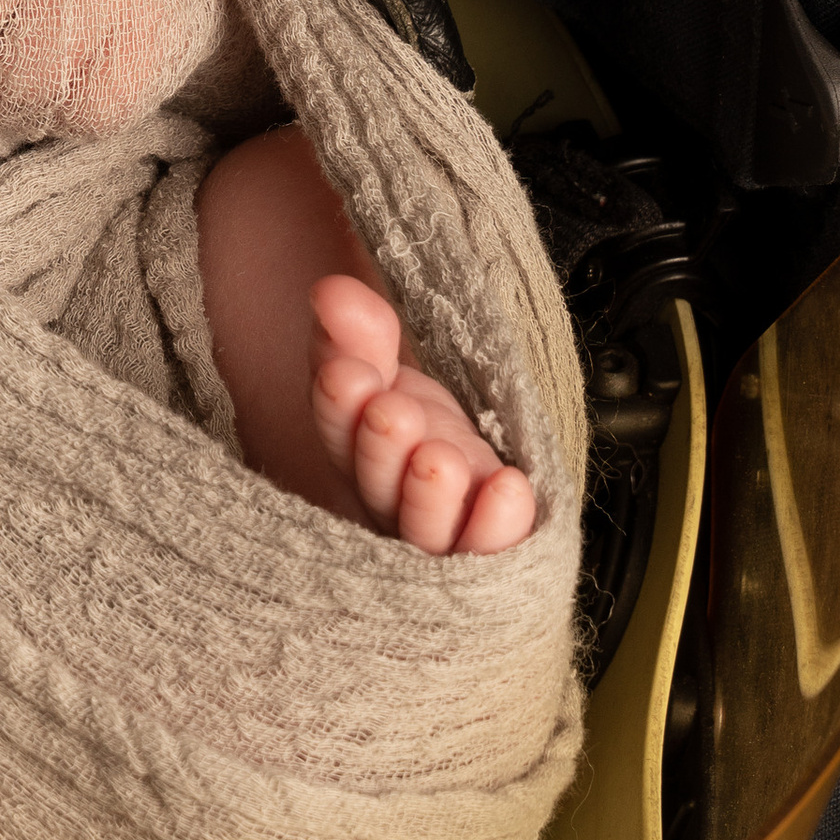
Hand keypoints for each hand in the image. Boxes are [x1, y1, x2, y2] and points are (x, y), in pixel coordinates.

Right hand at [308, 275, 536, 552]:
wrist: (481, 453)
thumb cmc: (418, 413)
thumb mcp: (390, 364)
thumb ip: (361, 331)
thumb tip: (332, 290)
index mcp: (356, 452)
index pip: (338, 431)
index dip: (339, 406)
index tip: (347, 372)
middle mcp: (390, 502)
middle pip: (376, 487)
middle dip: (381, 450)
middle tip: (392, 412)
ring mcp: (441, 532)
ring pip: (425, 532)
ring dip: (429, 498)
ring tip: (439, 459)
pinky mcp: (493, 546)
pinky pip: (492, 549)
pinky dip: (497, 526)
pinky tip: (508, 487)